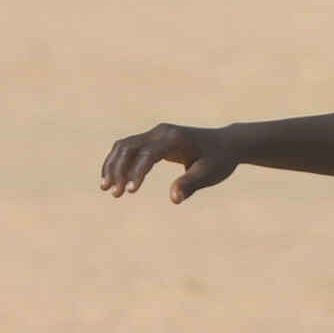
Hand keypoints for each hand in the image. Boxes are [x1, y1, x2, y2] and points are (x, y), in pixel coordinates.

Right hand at [101, 124, 240, 203]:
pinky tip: (113, 179)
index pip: (148, 154)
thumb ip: (190, 184)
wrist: (226, 144)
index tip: (130, 192)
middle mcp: (161, 133)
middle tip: (114, 194)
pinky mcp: (153, 139)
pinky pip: (129, 147)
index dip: (137, 172)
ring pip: (124, 146)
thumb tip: (174, 199)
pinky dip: (118, 161)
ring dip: (113, 165)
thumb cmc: (219, 160)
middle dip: (118, 169)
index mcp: (174, 139)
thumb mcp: (208, 174)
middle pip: (129, 147)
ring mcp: (156, 134)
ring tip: (106, 189)